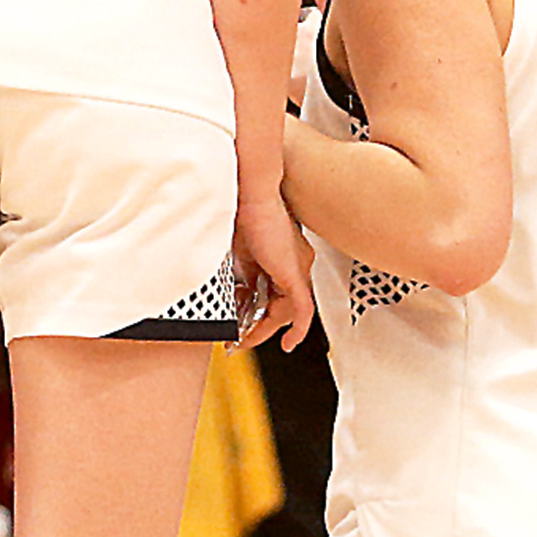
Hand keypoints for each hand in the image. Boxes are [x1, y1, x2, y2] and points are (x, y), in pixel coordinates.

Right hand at [231, 191, 315, 351]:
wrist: (248, 194)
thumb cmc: (240, 210)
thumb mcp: (238, 250)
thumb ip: (241, 272)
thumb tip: (233, 293)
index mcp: (285, 251)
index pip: (276, 287)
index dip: (259, 307)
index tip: (244, 318)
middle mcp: (298, 260)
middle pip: (283, 301)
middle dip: (260, 323)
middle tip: (243, 336)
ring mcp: (300, 267)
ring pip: (290, 309)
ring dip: (268, 327)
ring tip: (248, 339)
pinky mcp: (296, 274)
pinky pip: (303, 310)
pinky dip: (298, 329)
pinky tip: (289, 343)